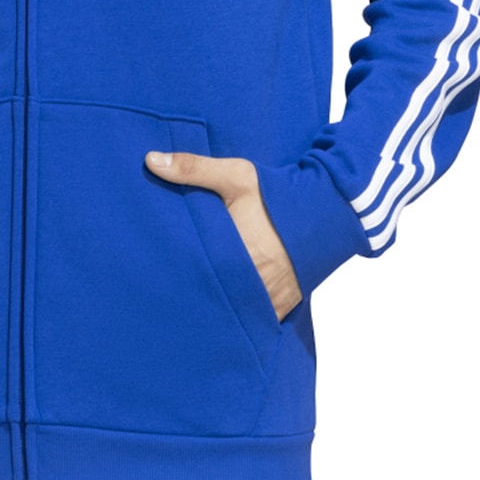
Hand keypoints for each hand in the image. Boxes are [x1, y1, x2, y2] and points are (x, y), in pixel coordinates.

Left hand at [144, 151, 301, 321]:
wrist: (328, 211)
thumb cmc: (279, 194)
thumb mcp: (236, 175)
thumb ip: (193, 169)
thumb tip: (150, 160)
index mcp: (232, 255)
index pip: (189, 275)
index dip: (172, 273)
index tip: (155, 271)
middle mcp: (250, 284)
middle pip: (209, 296)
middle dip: (193, 291)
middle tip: (170, 287)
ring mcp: (267, 300)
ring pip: (231, 311)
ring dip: (218, 305)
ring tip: (197, 298)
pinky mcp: (280, 306)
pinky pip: (253, 319)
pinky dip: (241, 314)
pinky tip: (226, 306)